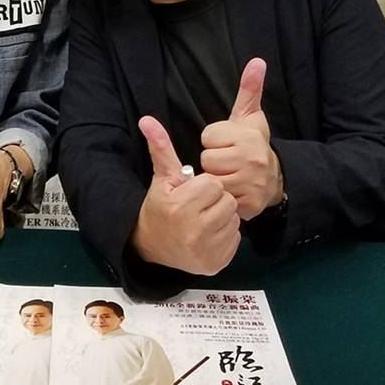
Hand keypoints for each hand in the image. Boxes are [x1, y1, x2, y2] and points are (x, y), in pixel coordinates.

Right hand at [131, 117, 240, 275]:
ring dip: (223, 216)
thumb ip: (160, 148)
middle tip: (199, 206)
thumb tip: (147, 119)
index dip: (204, 185)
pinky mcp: (215, 264)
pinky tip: (209, 235)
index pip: (213, 184)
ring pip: (233, 219)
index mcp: (181, 207)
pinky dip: (226, 235)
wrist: (153, 245)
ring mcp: (205, 251)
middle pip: (227, 201)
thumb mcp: (161, 178)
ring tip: (204, 219)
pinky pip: (236, 238)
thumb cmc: (160, 206)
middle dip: (216, 200)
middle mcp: (194, 231)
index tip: (191, 192)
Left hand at [199, 59, 283, 219]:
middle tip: (226, 161)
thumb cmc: (253, 143)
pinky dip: (222, 197)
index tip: (224, 143)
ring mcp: (252, 184)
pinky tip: (233, 189)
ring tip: (228, 175)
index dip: (212, 140)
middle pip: (207, 159)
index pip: (207, 137)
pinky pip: (220, 199)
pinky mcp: (250, 204)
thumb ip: (250, 89)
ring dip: (216, 179)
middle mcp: (252, 160)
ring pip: (211, 180)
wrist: (274, 177)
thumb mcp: (249, 115)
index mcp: (248, 136)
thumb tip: (257, 61)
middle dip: (212, 161)